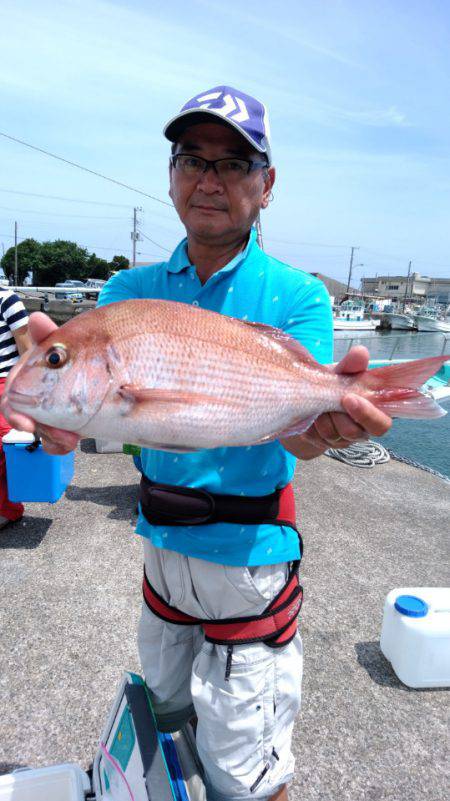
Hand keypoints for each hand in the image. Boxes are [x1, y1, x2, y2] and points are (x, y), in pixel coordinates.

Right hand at [1, 312, 79, 454]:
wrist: (116, 368)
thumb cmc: (86, 352)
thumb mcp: (71, 344)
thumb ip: (51, 337)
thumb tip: (36, 319)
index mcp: (32, 371)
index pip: (13, 394)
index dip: (15, 411)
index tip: (25, 423)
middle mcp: (36, 391)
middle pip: (23, 418)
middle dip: (41, 428)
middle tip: (62, 437)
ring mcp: (49, 407)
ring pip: (39, 429)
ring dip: (53, 436)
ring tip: (72, 438)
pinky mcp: (62, 421)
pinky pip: (51, 440)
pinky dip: (58, 444)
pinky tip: (70, 442)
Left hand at [303, 346, 391, 451]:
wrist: (306, 397)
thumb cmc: (332, 384)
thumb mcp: (341, 373)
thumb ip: (352, 366)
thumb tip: (361, 352)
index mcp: (373, 414)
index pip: (382, 424)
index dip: (367, 414)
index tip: (348, 398)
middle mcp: (359, 430)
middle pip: (354, 433)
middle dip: (338, 415)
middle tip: (327, 399)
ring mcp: (340, 440)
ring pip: (332, 435)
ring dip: (322, 417)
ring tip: (317, 403)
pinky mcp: (320, 443)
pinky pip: (314, 437)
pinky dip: (309, 422)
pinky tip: (309, 412)